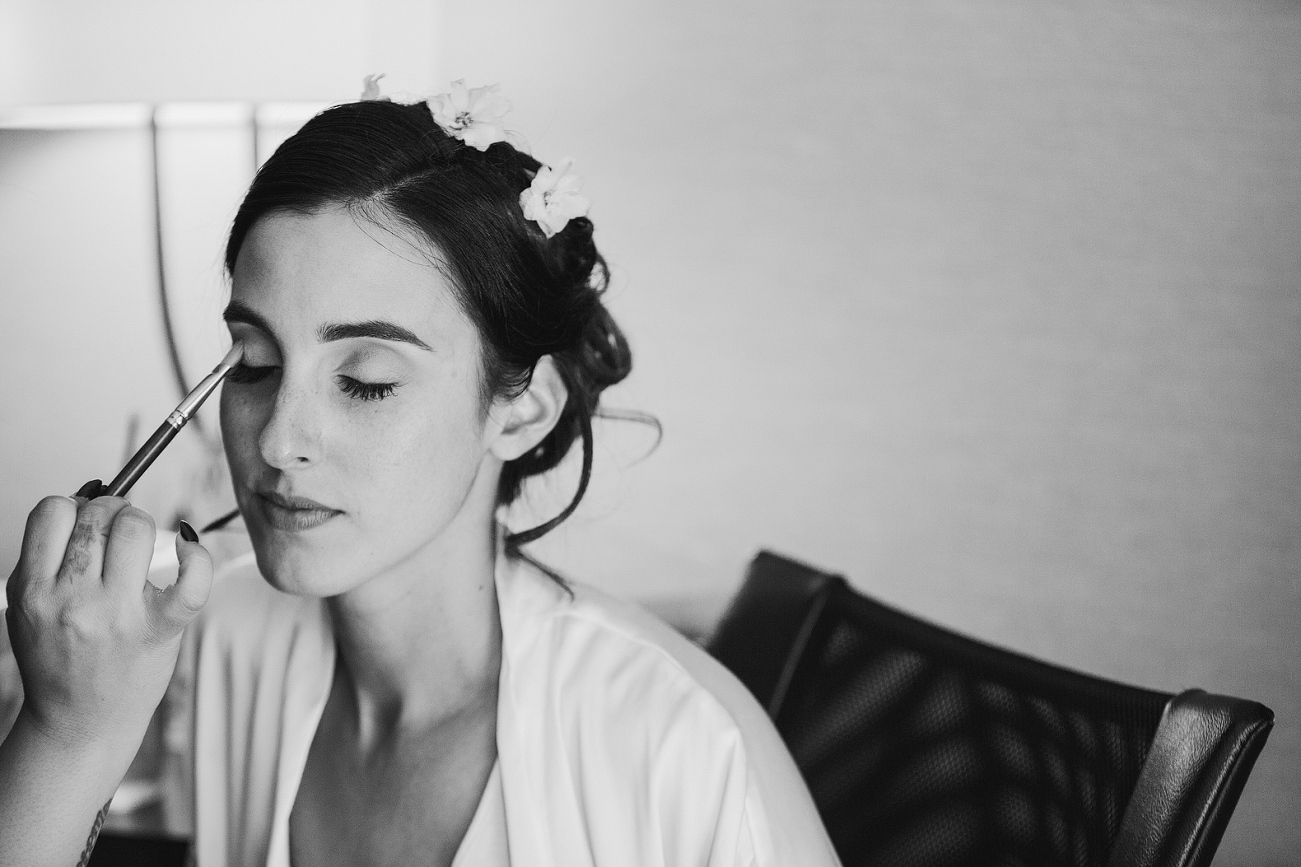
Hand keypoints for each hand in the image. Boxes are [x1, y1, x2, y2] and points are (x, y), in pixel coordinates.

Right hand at [3, 492, 211, 752]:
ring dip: (143, 524)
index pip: (52, 511)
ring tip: (142, 545)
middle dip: (113, 511)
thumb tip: (89, 493)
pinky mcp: (158, 630)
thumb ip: (49, 556)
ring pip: (136, 528)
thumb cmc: (60, 659)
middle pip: (98, 516)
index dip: (74, 505)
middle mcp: (72, 600)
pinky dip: (196, 554)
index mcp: (33, 591)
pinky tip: (188, 549)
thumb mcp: (31, 607)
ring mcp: (116, 615)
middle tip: (118, 532)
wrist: (79, 725)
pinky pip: (191, 577)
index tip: (86, 522)